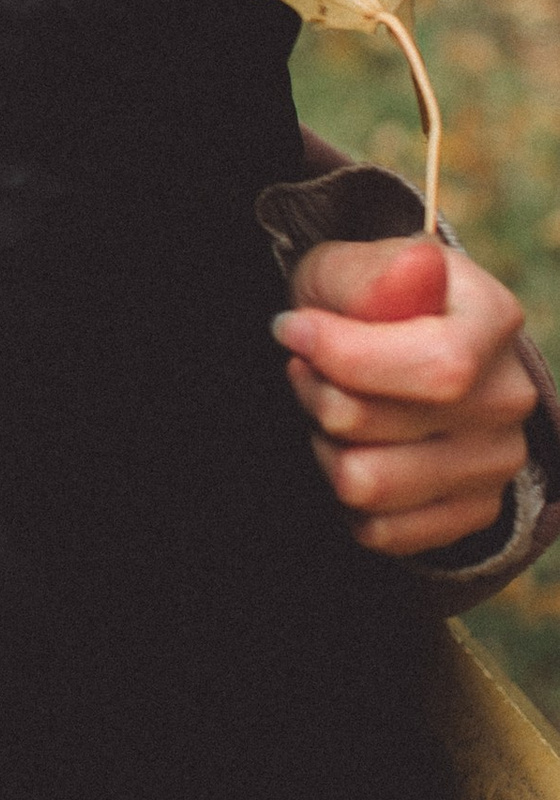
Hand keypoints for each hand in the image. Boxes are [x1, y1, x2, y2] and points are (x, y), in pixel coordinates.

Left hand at [275, 235, 539, 557]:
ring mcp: (498, 459)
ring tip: (328, 414)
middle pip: (376, 424)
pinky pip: (383, 532)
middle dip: (315, 394)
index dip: (344, 356)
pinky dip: (346, 500)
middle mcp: (510, 396)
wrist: (390, 349)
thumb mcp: (349, 267)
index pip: (438, 367)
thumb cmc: (362, 302)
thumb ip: (375, 274)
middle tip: (305, 370)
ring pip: (368, 484)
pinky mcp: (474, 510)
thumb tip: (416, 267)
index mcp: (493, 320)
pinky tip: (351, 453)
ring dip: (325, 448)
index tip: (290, 329)